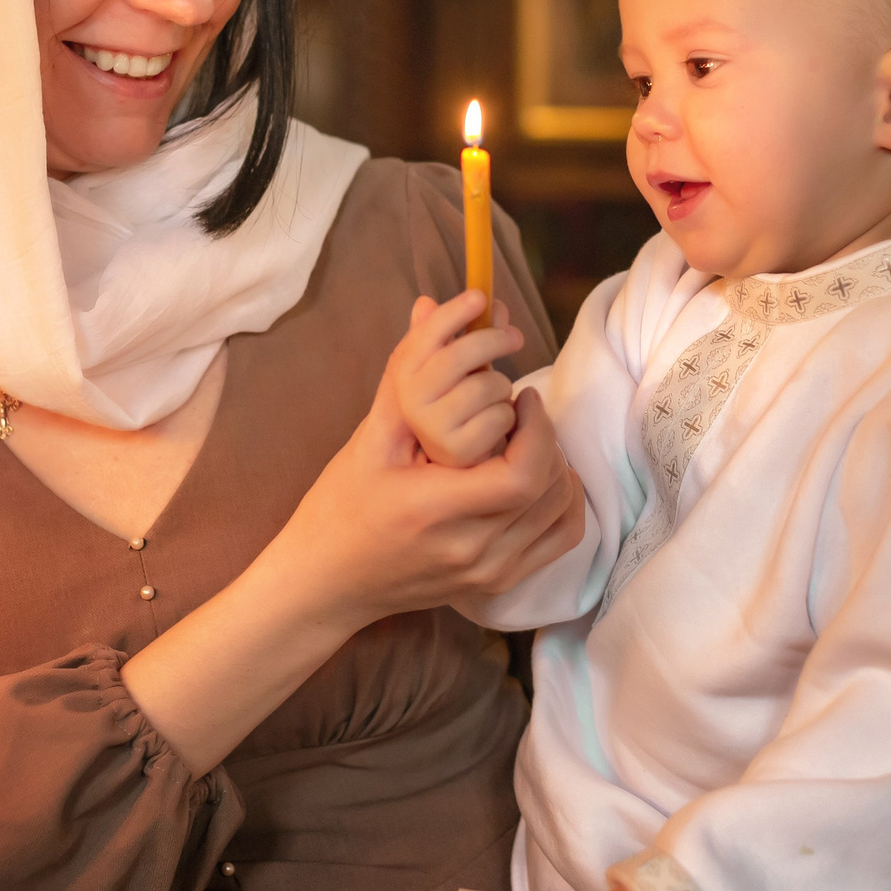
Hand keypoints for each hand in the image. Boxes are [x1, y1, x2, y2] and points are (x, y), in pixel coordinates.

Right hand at [276, 358, 584, 627]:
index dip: (538, 429)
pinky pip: (559, 539)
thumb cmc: (339, 509)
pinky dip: (563, 501)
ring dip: (556, 464)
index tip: (522, 396)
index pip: (522, 475)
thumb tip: (431, 307)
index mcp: (436, 511)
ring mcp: (489, 572)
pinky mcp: (499, 583)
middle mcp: (472, 550)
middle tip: (521, 411)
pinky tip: (539, 475)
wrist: (327, 582)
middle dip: (545, 437)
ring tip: (524, 439)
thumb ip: (405, 377)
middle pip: (548, 487)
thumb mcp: (368, 442)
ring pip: (560, 510)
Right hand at [388, 291, 523, 466]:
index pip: (424, 336)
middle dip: (494, 340)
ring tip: (495, 399)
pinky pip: (501, 417)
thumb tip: (425, 303)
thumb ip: (439, 338)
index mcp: (404, 376)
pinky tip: (499, 426)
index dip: (452, 313)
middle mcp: (412, 403)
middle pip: (459, 356)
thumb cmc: (450, 408)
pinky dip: (509, 416)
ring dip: (502, 388)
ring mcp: (434, 431)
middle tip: (514, 337)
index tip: (479, 296)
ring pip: (488, 386)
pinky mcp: (460, 455)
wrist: (442, 471)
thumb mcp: (440, 373)